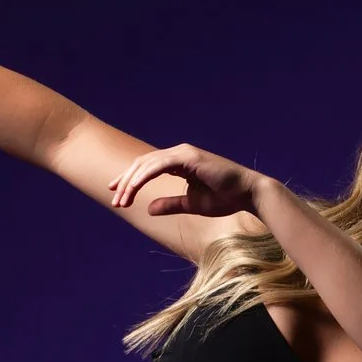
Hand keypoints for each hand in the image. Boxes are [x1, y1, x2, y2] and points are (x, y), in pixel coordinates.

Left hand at [108, 141, 266, 219]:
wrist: (247, 194)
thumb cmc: (224, 198)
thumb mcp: (191, 204)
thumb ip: (170, 204)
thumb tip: (148, 209)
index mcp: (180, 162)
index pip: (147, 167)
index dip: (129, 180)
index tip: (116, 194)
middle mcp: (180, 153)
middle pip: (143, 163)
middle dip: (125, 182)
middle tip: (115, 200)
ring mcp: (184, 153)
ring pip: (148, 163)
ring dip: (131, 182)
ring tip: (122, 199)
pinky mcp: (190, 157)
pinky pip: (160, 165)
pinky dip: (144, 176)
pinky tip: (134, 188)